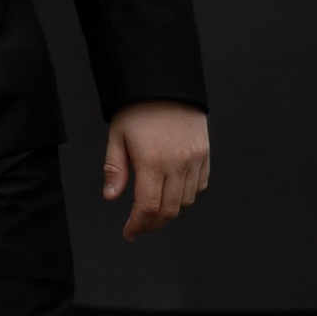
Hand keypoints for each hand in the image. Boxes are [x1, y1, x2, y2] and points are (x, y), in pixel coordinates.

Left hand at [103, 101, 210, 241]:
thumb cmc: (137, 108)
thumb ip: (114, 168)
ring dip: (170, 210)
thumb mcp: (117, 135)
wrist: (165, 83)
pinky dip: (187, 194)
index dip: (138, 224)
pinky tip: (172, 190)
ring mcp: (195, 160)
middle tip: (139, 226)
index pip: (148, 207)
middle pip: (169, 210)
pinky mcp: (205, 154)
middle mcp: (177, 164)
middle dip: (152, 223)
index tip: (129, 232)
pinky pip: (199, 185)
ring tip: (153, 208)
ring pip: (186, 200)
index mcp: (152, 161)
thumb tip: (111, 197)